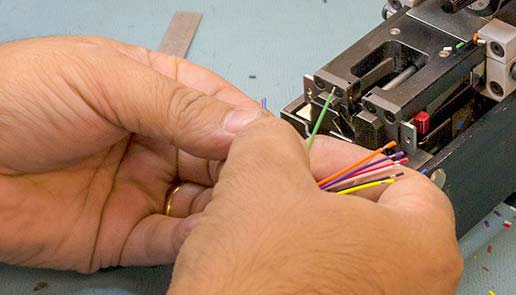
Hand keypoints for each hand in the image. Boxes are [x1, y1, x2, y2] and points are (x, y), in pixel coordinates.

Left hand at [0, 36, 262, 272]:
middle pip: (219, 158)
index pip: (220, 108)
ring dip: (227, 208)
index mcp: (156, 93)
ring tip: (251, 214)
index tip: (284, 147)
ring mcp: (144, 187)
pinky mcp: (125, 231)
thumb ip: (178, 105)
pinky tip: (215, 234)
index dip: (253, 126)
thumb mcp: (106, 79)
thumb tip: (249, 126)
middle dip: (249, 172)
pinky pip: (171, 237)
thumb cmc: (21, 95)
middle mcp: (157, 140)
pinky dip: (195, 238)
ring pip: (202, 201)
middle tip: (279, 187)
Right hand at [169, 118, 462, 294]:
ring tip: (257, 221)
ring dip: (296, 226)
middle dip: (311, 191)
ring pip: (339, 248)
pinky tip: (258, 258)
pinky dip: (295, 262)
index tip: (305, 157)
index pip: (395, 175)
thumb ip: (272, 137)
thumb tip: (270, 136)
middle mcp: (412, 290)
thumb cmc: (255, 285)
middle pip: (366, 212)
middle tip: (276, 187)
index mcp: (419, 247)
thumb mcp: (259, 177)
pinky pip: (325, 281)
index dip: (340, 157)